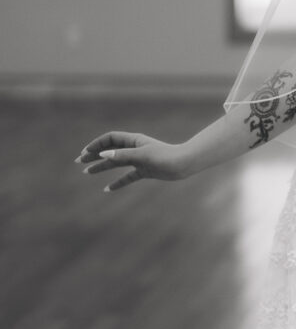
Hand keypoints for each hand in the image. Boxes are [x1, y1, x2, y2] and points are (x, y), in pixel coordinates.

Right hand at [75, 131, 189, 191]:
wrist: (184, 165)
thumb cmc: (165, 157)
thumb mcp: (142, 156)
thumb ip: (122, 155)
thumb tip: (103, 155)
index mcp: (133, 140)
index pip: (110, 139)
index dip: (96, 145)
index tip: (85, 153)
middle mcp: (135, 148)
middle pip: (110, 150)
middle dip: (94, 155)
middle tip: (79, 161)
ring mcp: (139, 160)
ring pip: (116, 163)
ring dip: (102, 167)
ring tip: (87, 172)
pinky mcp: (145, 171)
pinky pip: (128, 176)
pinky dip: (118, 182)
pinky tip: (108, 189)